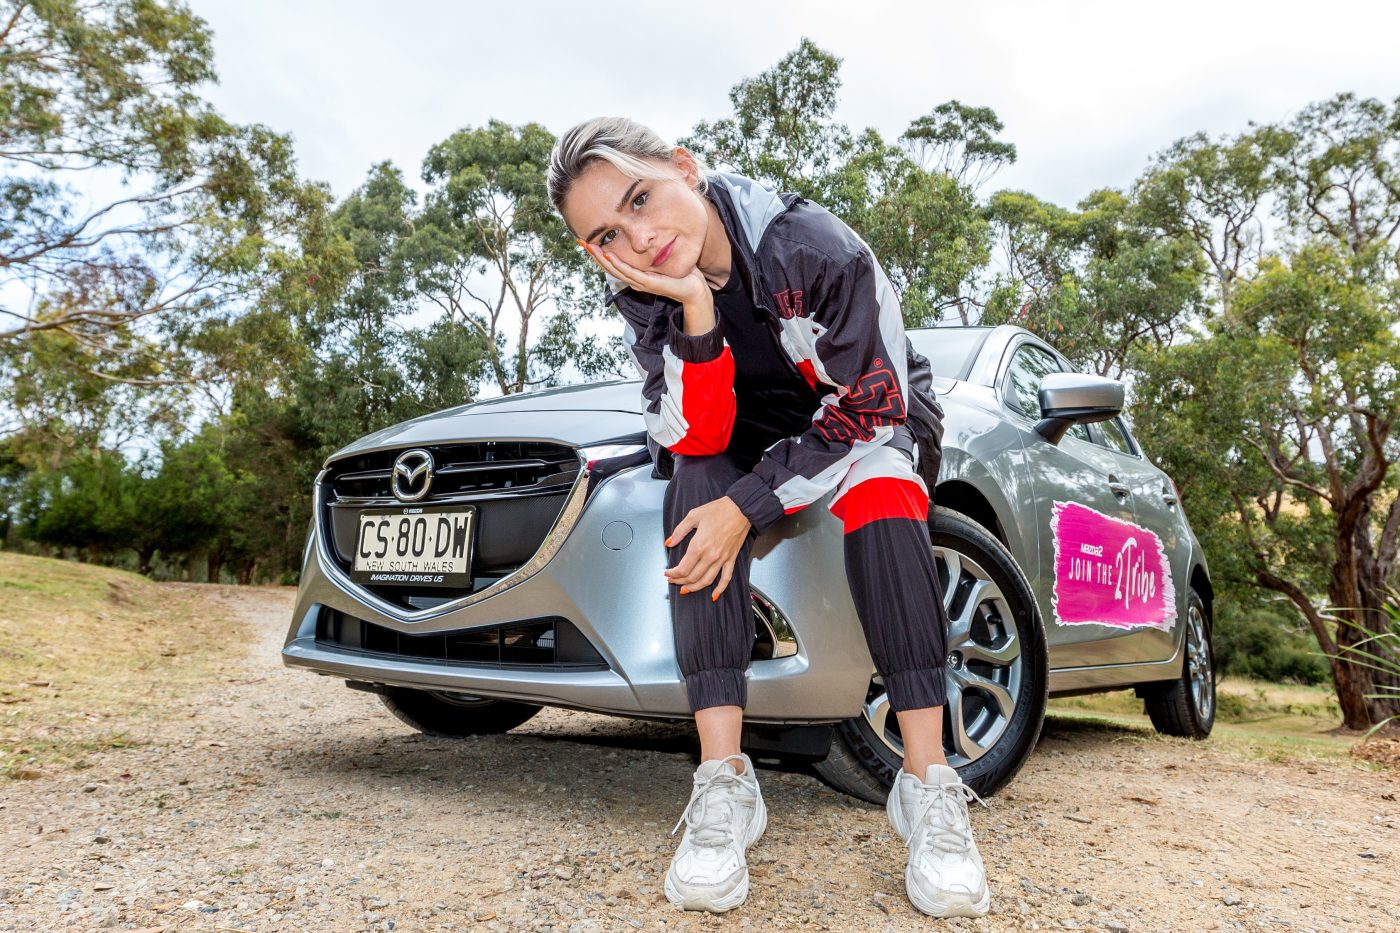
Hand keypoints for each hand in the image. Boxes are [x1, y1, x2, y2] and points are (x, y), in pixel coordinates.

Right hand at [577, 238, 711, 317]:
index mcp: (635, 275)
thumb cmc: (680, 273)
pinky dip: (618, 264)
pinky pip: (630, 272)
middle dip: (594, 254)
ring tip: (590, 246)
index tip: (588, 240)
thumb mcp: (662, 257)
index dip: (599, 253)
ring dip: (601, 258)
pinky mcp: (650, 283)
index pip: (612, 264)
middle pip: (609, 267)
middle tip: (582, 241)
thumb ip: (653, 247)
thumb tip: (647, 232)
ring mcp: (641, 283)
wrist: (695, 289)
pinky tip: (609, 255)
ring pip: (615, 270)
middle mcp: (635, 280)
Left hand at [664, 495, 751, 600]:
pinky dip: (720, 589)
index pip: (682, 569)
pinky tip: (714, 595)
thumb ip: (679, 531)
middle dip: (680, 581)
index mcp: (699, 546)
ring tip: (686, 589)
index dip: (673, 574)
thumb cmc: (718, 510)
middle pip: (692, 577)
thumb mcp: (693, 516)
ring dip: (694, 588)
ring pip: (706, 581)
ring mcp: (722, 559)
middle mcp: (710, 556)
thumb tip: (669, 543)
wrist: (741, 508)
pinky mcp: (731, 559)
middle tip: (673, 581)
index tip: (667, 573)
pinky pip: (726, 578)